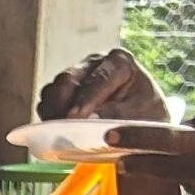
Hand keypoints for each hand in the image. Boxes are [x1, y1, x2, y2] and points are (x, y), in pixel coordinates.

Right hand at [38, 46, 167, 122]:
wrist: (143, 123)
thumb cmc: (147, 116)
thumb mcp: (142, 116)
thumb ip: (118, 115)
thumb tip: (91, 118)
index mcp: (120, 62)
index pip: (98, 79)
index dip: (85, 99)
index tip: (77, 118)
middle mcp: (95, 63)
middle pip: (68, 79)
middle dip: (63, 105)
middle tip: (62, 129)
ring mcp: (77, 74)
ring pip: (54, 89)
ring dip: (53, 111)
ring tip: (59, 132)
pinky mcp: (64, 90)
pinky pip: (47, 99)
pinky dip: (49, 115)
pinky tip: (57, 130)